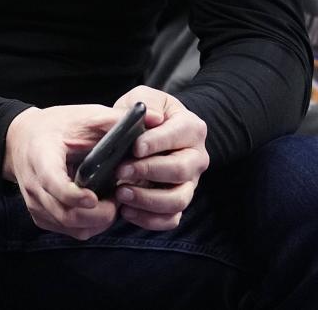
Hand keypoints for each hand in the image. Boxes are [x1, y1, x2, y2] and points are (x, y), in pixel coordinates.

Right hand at [3, 104, 127, 239]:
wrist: (22, 140)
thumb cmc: (57, 126)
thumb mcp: (84, 116)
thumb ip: (116, 119)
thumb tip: (156, 118)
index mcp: (41, 157)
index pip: (54, 184)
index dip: (74, 195)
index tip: (95, 198)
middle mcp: (34, 186)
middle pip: (64, 213)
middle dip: (97, 213)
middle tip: (120, 197)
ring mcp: (37, 205)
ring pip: (70, 226)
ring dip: (97, 221)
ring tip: (115, 201)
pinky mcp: (43, 216)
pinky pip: (69, 230)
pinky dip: (89, 224)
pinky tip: (103, 208)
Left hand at [110, 86, 208, 230]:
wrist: (150, 136)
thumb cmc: (147, 117)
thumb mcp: (143, 98)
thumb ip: (146, 103)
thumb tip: (152, 117)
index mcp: (192, 128)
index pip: (178, 136)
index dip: (156, 142)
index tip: (134, 147)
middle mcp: (196, 158)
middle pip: (181, 170)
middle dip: (149, 172)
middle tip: (122, 169)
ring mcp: (189, 184)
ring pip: (178, 200)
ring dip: (148, 200)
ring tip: (121, 193)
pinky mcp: (178, 203)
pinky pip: (170, 220)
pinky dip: (148, 219)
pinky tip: (127, 209)